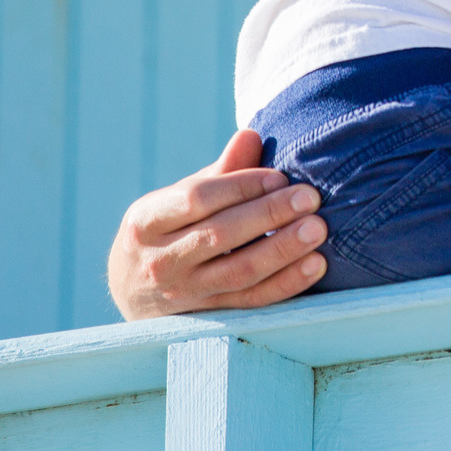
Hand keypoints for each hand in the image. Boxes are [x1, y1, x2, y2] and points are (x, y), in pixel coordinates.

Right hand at [107, 129, 329, 318]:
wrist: (133, 290)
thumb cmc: (167, 229)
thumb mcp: (178, 199)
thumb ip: (220, 172)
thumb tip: (251, 135)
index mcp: (147, 221)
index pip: (197, 199)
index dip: (242, 185)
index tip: (280, 176)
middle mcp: (160, 259)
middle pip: (220, 235)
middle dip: (270, 214)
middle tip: (310, 197)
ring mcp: (182, 292)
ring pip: (239, 271)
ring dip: (283, 250)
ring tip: (318, 229)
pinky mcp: (208, 315)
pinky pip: (252, 300)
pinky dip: (285, 284)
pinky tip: (315, 265)